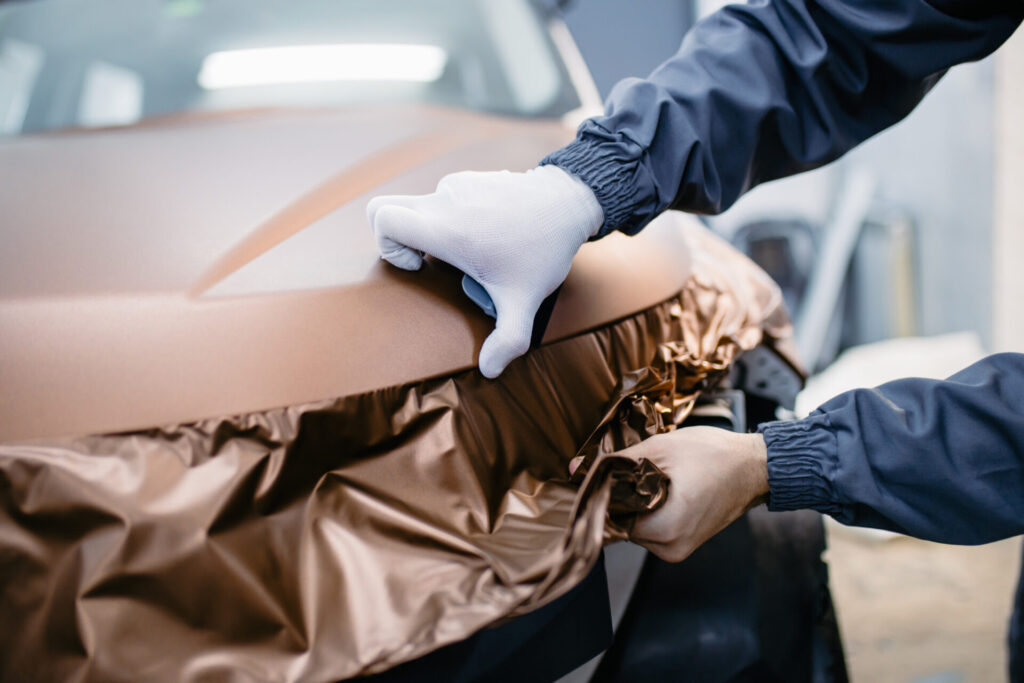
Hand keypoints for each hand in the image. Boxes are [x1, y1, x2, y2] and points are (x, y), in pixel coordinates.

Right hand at [367, 166, 603, 377]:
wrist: (569, 201)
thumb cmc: (543, 250)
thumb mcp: (525, 301)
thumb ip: (507, 340)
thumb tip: (489, 370)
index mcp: (446, 229)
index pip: (383, 218)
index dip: (388, 246)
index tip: (420, 266)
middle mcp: (445, 201)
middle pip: (385, 208)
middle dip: (397, 239)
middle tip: (429, 261)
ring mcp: (456, 185)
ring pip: (420, 207)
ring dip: (435, 232)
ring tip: (476, 252)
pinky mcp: (469, 178)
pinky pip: (443, 199)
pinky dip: (453, 218)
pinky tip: (488, 235)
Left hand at [615, 426, 769, 562]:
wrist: (754, 467)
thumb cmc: (715, 455)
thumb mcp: (661, 448)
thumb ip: (618, 462)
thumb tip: (580, 469)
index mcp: (667, 529)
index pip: (613, 518)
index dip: (609, 493)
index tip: (611, 474)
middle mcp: (671, 548)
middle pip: (623, 525)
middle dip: (624, 498)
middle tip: (638, 472)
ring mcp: (679, 549)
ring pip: (636, 528)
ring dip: (637, 505)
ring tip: (657, 479)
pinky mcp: (684, 544)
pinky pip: (652, 530)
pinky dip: (651, 511)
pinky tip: (665, 490)